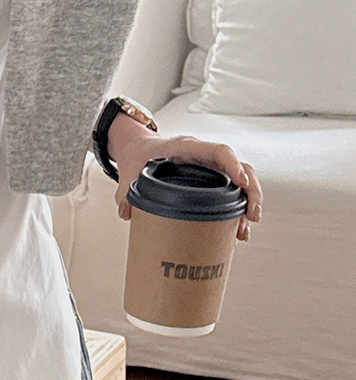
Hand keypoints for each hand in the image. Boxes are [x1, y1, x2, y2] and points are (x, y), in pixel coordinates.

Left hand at [111, 129, 262, 241]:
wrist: (138, 149)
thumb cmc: (137, 155)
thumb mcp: (128, 171)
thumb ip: (125, 190)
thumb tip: (127, 212)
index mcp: (187, 148)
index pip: (218, 151)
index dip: (233, 164)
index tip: (241, 182)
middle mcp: (203, 157)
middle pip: (239, 167)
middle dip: (251, 191)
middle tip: (252, 217)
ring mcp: (209, 169)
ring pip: (239, 182)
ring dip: (247, 204)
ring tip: (244, 231)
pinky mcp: (208, 181)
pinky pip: (229, 193)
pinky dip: (235, 211)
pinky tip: (235, 231)